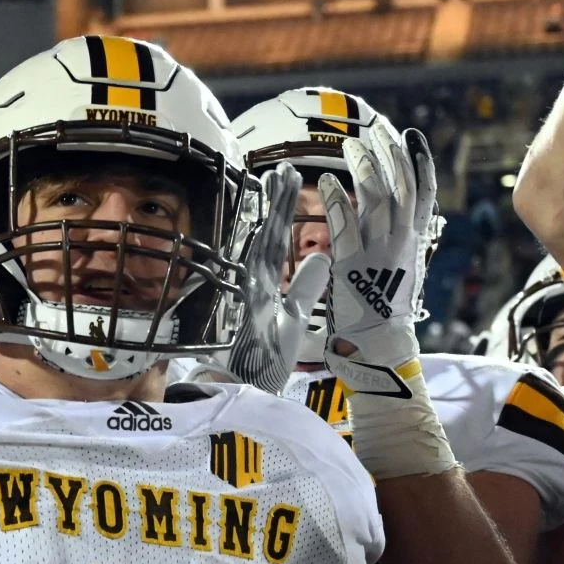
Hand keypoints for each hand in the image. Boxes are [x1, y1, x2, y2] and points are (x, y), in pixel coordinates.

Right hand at [226, 163, 330, 394]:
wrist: (241, 396)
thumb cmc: (261, 363)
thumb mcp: (291, 320)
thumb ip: (304, 288)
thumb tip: (322, 258)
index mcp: (263, 285)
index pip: (275, 239)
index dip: (282, 209)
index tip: (288, 178)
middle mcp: (251, 284)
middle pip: (265, 234)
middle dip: (276, 201)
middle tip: (284, 167)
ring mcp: (244, 297)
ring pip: (257, 247)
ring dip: (270, 215)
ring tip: (280, 182)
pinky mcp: (242, 313)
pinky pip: (251, 276)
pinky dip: (258, 251)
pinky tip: (266, 224)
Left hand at [321, 127, 437, 396]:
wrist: (380, 347)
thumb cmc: (387, 312)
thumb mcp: (404, 270)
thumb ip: (402, 240)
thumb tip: (404, 217)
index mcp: (414, 242)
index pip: (423, 193)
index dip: (418, 161)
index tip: (410, 135)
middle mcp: (401, 243)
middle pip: (401, 187)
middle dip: (389, 155)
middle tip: (376, 130)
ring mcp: (378, 253)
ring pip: (377, 200)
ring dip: (364, 168)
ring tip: (351, 144)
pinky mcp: (352, 266)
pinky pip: (345, 227)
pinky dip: (337, 201)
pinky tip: (326, 181)